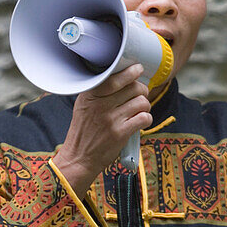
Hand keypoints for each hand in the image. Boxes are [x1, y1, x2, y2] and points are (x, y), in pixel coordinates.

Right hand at [50, 64, 152, 197]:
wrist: (79, 158)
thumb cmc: (84, 131)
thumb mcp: (83, 106)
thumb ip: (98, 92)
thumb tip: (123, 77)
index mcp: (90, 96)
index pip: (115, 78)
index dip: (131, 72)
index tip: (138, 69)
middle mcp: (100, 105)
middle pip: (134, 88)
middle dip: (142, 90)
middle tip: (140, 95)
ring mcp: (110, 119)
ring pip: (142, 102)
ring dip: (145, 106)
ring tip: (139, 110)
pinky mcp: (120, 133)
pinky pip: (144, 118)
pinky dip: (146, 119)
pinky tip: (141, 121)